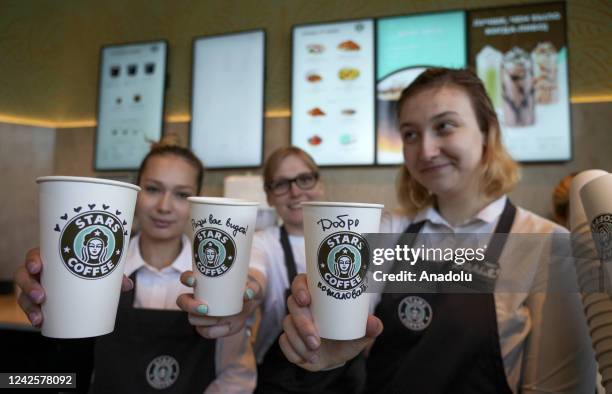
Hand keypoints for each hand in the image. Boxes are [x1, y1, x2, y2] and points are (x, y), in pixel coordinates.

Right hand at [14, 248, 133, 326]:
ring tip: (39, 316)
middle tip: (40, 295)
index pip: (34, 256)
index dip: (32, 260)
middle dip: (29, 286)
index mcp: (51, 258)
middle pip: (24, 276)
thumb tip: (127, 286)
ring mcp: (36, 287)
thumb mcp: (100, 270)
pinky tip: (39, 324)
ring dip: (29, 306)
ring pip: (24, 295)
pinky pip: (30, 309)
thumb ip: (113, 276)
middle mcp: (39, 272)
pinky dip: (33, 316)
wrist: (88, 281)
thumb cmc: (90, 270)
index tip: (38, 267)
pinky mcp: (38, 302)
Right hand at [176, 268, 264, 338]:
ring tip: (218, 319)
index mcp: (204, 283)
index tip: (194, 280)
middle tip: (205, 308)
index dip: (186, 279)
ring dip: (203, 320)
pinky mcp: (208, 326)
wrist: (250, 303)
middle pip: (182, 301)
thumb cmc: (246, 288)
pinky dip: (214, 331)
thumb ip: (252, 288)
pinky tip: (226, 327)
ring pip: (192, 318)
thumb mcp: (252, 286)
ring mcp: (201, 313)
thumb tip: (248, 294)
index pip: (187, 278)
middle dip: (190, 305)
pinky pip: (205, 331)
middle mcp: (198, 297)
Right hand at [278, 273, 382, 370]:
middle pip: (292, 306)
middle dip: (302, 324)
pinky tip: (305, 358)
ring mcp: (292, 322)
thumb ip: (370, 328)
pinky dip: (294, 352)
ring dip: (299, 342)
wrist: (336, 357)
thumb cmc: (346, 337)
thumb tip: (374, 323)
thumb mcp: (359, 333)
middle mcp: (301, 306)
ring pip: (287, 326)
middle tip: (316, 341)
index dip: (299, 288)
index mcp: (316, 295)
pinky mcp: (287, 338)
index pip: (300, 282)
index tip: (306, 300)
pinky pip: (283, 343)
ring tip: (314, 353)